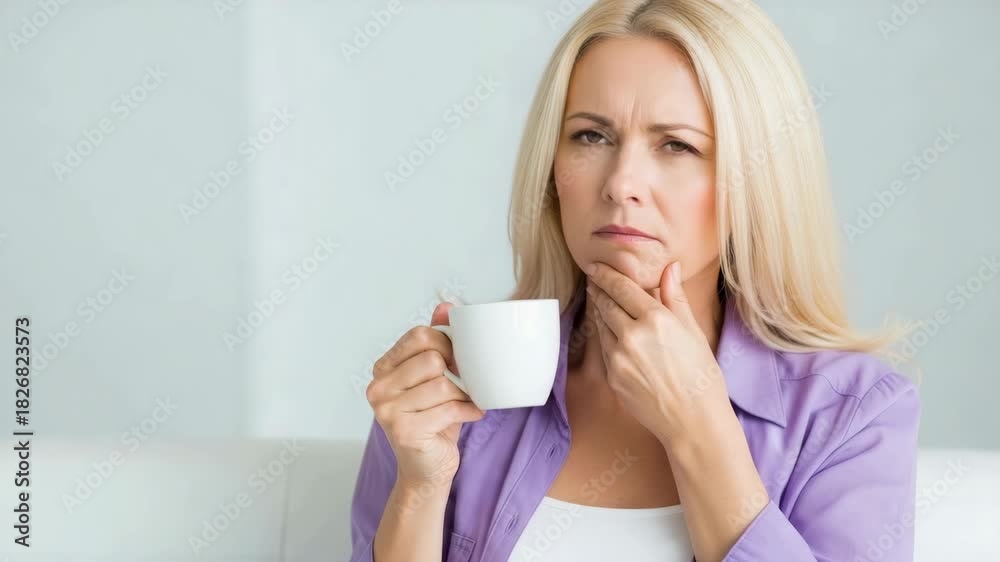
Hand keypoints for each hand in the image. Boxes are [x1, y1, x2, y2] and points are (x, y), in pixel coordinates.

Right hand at [366, 302, 484, 486]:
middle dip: (456, 372)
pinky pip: (447, 408)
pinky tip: (469, 415)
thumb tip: (446, 305)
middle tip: (464, 385)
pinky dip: (467, 411)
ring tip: (465, 402)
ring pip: (442, 384)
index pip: (419, 335)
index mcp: (383, 368)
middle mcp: (378, 387)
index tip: (457, 359)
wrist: (427, 468)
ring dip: (464, 394)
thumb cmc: (434, 417)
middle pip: (432, 358)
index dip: (447, 343)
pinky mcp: (403, 431)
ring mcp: (386, 411)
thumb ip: (437, 340)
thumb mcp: (436, 376)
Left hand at [585, 261, 729, 444]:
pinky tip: (609, 329)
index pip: (623, 288)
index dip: (606, 275)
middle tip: (593, 279)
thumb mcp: (694, 332)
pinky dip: (605, 335)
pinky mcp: (612, 376)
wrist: (693, 421)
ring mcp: (619, 358)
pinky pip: (604, 348)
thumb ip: (675, 298)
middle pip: (606, 304)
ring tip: (599, 299)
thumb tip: (670, 268)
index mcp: (657, 320)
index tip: (596, 266)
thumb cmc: (701, 376)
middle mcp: (633, 336)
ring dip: (599, 310)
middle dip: (598, 289)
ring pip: (601, 325)